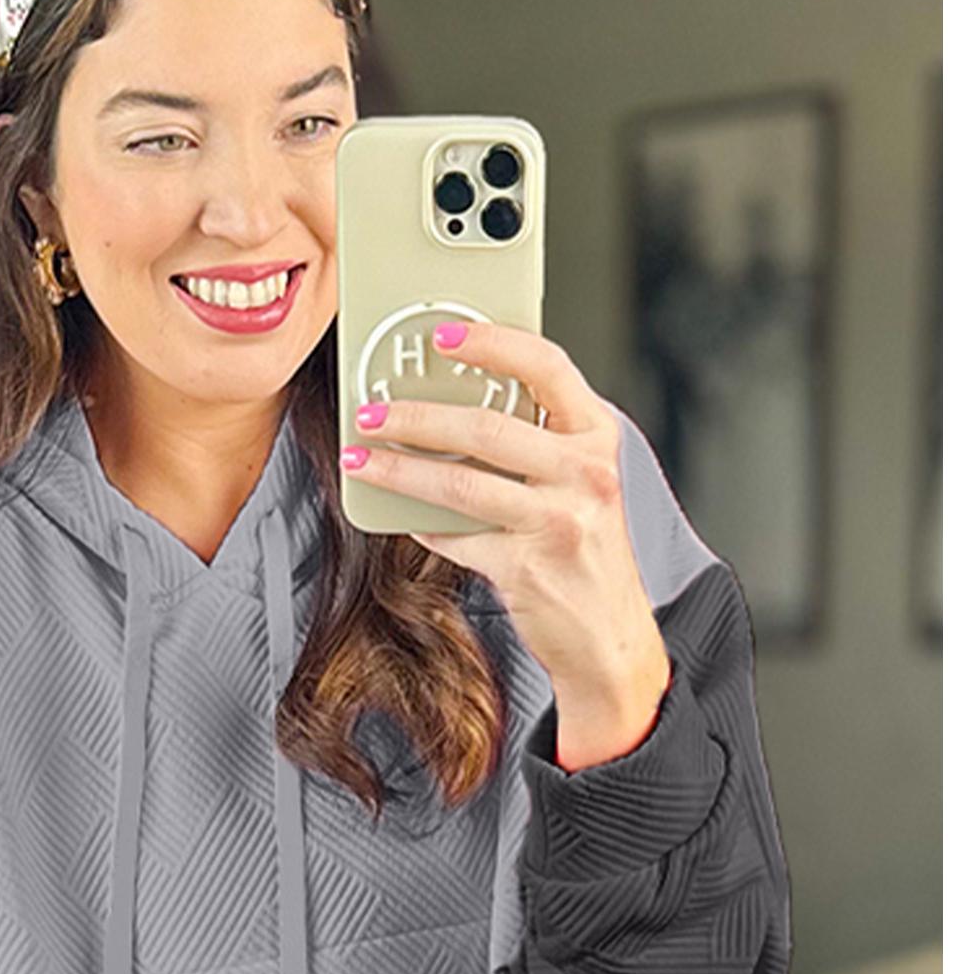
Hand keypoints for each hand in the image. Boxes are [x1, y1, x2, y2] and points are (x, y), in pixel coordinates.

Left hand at [344, 321, 671, 720]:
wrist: (609, 636)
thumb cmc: (586, 551)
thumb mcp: (581, 482)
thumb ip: (537, 442)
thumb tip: (454, 403)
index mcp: (596, 438)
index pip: (546, 366)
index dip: (492, 343)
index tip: (443, 337)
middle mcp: (584, 474)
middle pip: (487, 426)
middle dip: (417, 415)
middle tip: (372, 411)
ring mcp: (557, 522)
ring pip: (460, 483)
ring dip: (400, 469)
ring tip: (362, 458)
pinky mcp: (526, 568)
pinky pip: (456, 537)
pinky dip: (422, 525)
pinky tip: (400, 514)